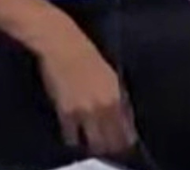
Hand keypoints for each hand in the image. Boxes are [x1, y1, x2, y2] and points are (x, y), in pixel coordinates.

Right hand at [36, 23, 137, 157]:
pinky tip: (74, 137)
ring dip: (94, 145)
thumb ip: (117, 93)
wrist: (62, 44)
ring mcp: (85, 111)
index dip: (127, 137)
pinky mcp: (66, 114)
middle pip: (113, 139)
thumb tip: (123, 112)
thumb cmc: (86, 53)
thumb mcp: (109, 73)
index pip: (127, 126)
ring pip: (94, 142)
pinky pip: (72, 137)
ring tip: (92, 143)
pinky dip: (74, 140)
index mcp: (117, 93)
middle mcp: (104, 105)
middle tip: (109, 145)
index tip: (125, 141)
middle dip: (112, 144)